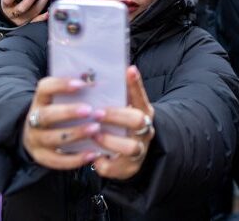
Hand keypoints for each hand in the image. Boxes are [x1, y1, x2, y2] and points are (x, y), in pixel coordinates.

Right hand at [1, 0, 51, 25]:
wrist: (7, 14)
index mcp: (6, 4)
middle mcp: (13, 13)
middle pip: (23, 7)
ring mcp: (22, 19)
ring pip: (33, 12)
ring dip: (42, 1)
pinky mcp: (29, 22)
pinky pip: (37, 20)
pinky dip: (44, 16)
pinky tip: (49, 9)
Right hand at [21, 76, 99, 170]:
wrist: (36, 134)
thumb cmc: (58, 112)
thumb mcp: (59, 100)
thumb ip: (75, 92)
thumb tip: (97, 82)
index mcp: (40, 100)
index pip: (45, 88)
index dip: (61, 85)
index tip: (81, 84)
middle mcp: (33, 119)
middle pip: (46, 115)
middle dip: (68, 112)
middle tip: (90, 110)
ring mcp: (35, 139)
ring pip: (53, 138)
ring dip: (75, 134)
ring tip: (96, 129)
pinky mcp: (41, 157)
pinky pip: (57, 160)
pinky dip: (75, 159)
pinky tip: (92, 154)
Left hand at [92, 66, 155, 180]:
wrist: (132, 156)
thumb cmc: (122, 126)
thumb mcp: (125, 110)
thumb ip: (119, 95)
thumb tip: (105, 71)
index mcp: (144, 112)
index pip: (142, 96)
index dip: (136, 84)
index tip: (128, 70)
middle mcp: (145, 131)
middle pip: (138, 121)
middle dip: (116, 116)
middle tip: (97, 113)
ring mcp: (138, 151)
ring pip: (131, 147)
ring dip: (110, 140)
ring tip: (94, 134)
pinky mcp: (127, 168)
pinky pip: (114, 168)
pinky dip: (102, 163)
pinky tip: (94, 156)